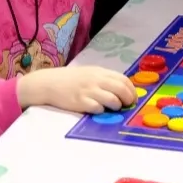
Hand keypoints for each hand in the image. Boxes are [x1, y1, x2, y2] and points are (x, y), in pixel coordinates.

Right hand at [19, 65, 136, 112]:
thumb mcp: (90, 73)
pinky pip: (98, 108)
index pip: (123, 79)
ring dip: (116, 106)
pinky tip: (97, 110)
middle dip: (128, 99)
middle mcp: (96, 80)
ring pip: (112, 100)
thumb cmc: (71, 80)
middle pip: (120, 89)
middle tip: (127, 106)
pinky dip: (101, 110)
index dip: (131, 90)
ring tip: (112, 108)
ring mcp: (88, 91)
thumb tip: (123, 90)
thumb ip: (105, 79)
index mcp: (100, 72)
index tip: (133, 98)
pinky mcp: (80, 102)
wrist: (49, 83)